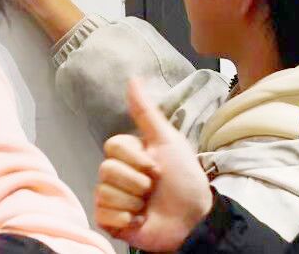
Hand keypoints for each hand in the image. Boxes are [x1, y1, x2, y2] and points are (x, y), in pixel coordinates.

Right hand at [96, 79, 211, 251]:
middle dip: (137, 181)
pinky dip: (124, 220)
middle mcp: (117, 174)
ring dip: (133, 201)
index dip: (136, 158)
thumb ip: (146, 112)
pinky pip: (103, 214)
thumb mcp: (168, 141)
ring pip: (105, 192)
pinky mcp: (110, 221)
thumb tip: (133, 78)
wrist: (194, 219)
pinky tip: (138, 220)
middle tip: (153, 189)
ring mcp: (112, 198)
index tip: (157, 167)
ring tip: (147, 206)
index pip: (113, 147)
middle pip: (107, 170)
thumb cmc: (184, 179)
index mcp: (128, 154)